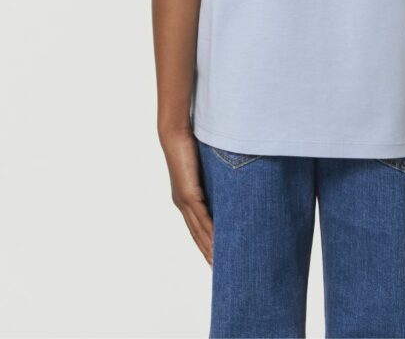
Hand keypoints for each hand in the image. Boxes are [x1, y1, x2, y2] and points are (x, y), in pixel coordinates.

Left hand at [160, 127, 213, 264]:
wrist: (175, 134)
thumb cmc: (191, 145)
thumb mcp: (205, 167)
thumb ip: (213, 178)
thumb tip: (228, 181)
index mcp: (183, 199)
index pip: (195, 227)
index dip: (204, 243)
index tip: (214, 258)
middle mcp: (182, 204)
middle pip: (196, 234)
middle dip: (207, 252)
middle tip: (219, 270)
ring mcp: (184, 200)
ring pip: (199, 230)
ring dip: (210, 247)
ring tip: (221, 262)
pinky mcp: (189, 194)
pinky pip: (202, 217)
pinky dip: (211, 232)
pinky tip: (219, 242)